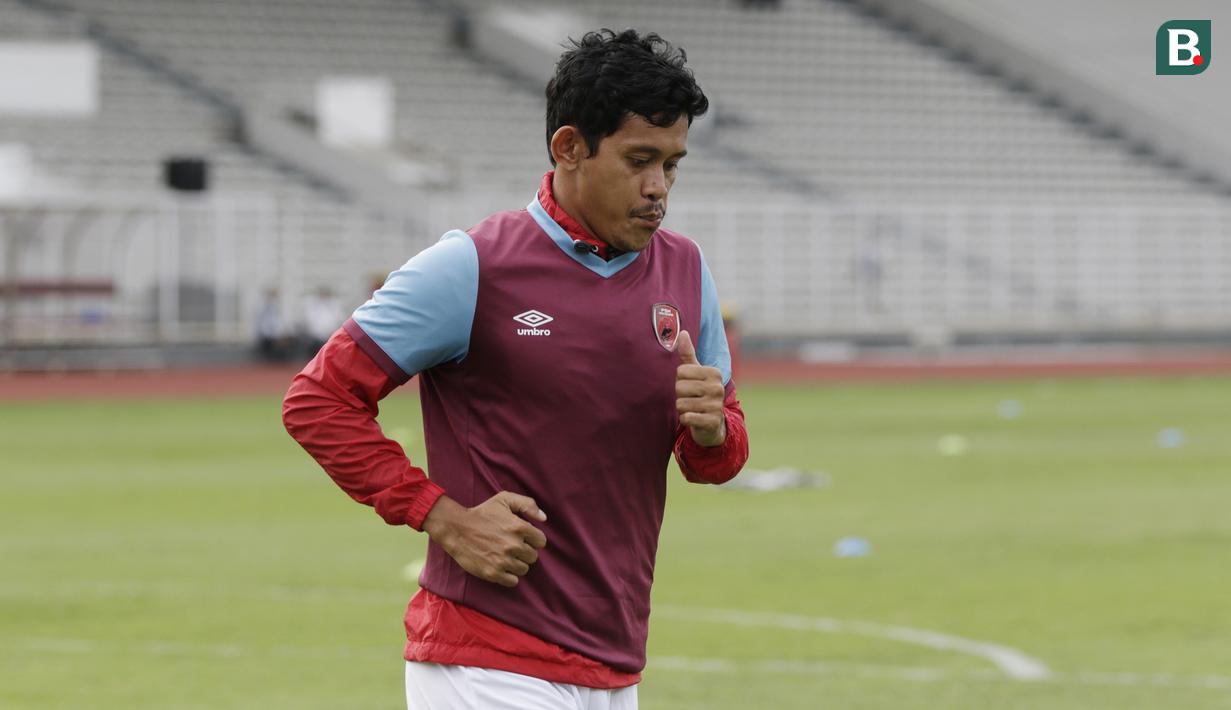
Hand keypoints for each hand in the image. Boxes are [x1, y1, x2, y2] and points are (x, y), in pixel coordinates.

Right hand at [422, 492, 547, 587]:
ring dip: (517, 564)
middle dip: (524, 552)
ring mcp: (503, 560)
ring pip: (524, 569)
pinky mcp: (493, 573)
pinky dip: (509, 576)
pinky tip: (501, 566)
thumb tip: (544, 519)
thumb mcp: (504, 499)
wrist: (456, 528)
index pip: (541, 541)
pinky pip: (513, 581)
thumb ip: (527, 504)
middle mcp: (513, 545)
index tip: (523, 538)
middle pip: (533, 557)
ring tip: (505, 556)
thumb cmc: (482, 513)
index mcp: (519, 527)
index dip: (533, 540)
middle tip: (512, 547)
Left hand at [675, 330, 726, 446]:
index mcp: (714, 372)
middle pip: (679, 387)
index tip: (691, 385)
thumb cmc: (701, 393)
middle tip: (692, 399)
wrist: (712, 424)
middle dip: (680, 395)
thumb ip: (688, 354)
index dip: (681, 380)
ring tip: (693, 408)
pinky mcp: (711, 421)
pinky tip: (694, 418)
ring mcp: (716, 405)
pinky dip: (686, 419)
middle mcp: (717, 387)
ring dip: (682, 408)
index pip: (681, 371)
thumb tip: (682, 332)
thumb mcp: (696, 373)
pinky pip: (686, 418)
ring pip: (680, 403)